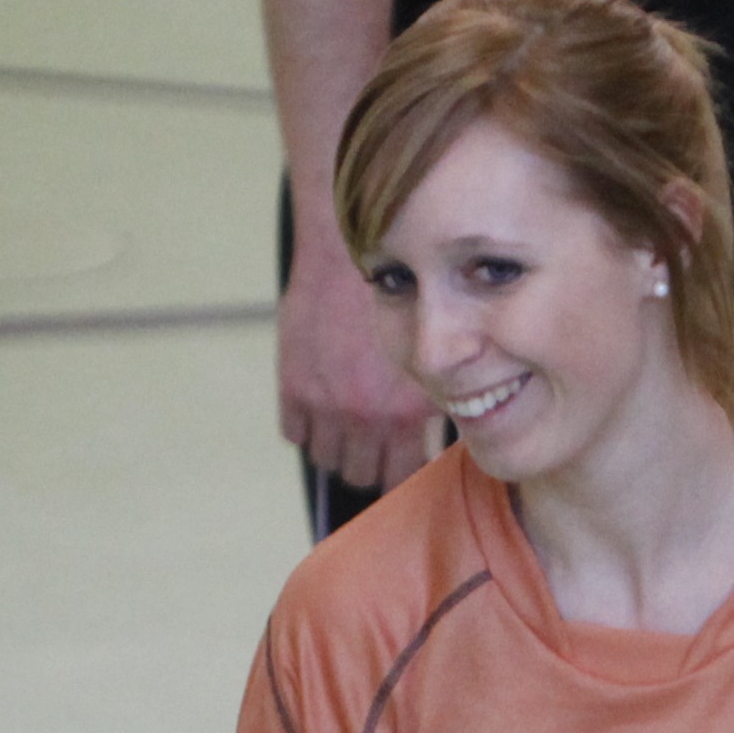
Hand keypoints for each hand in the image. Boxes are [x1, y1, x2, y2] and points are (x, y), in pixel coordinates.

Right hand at [279, 241, 432, 493]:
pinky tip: (319, 406)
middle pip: (360, 475)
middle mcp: (364, 415)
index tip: (396, 466)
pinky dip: (306, 426)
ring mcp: (325, 404)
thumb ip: (427, 401)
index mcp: (403, 413)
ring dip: (335, 447)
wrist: (344, 257)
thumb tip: (440, 437)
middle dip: (366, 464)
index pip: (400, 476)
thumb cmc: (393, 298)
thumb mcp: (427, 353)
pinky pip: (295, 434)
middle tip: (370, 447)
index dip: (398, 473)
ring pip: (327, 460)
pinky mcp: (293, 386)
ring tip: (345, 425)